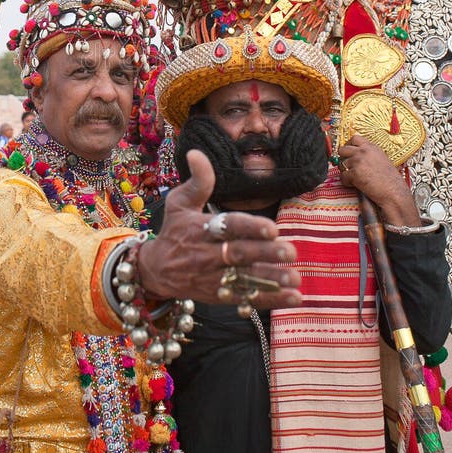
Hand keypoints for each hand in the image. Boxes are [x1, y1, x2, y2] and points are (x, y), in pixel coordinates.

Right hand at [138, 149, 300, 307]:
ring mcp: (213, 278)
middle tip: (290, 251)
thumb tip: (196, 152)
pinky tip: (293, 297)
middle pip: (238, 254)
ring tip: (295, 278)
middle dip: (265, 254)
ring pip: (244, 280)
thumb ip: (198, 180)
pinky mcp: (219, 295)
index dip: (249, 227)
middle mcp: (206, 255)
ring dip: (271, 280)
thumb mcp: (179, 202)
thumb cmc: (175, 230)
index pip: (227, 227)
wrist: (156, 270)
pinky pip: (246, 298)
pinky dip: (270, 299)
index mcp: (200, 228)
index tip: (272, 228)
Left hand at [337, 134, 420, 226]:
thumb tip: (354, 155)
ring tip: (355, 178)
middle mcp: (363, 151)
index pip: (354, 138)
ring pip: (341, 164)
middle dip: (343, 158)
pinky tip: (356, 185)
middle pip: (343, 149)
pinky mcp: (354, 173)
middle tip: (348, 167)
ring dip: (345, 172)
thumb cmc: (390, 179)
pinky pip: (343, 176)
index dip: (349, 145)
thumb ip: (368, 154)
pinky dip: (347, 182)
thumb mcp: (381, 159)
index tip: (349, 153)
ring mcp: (358, 161)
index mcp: (371, 147)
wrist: (394, 192)